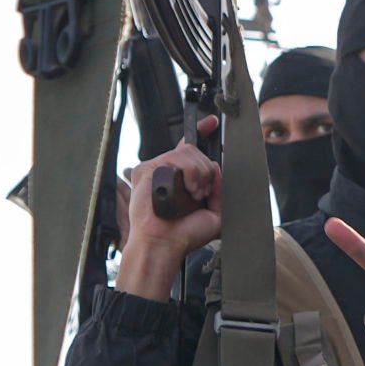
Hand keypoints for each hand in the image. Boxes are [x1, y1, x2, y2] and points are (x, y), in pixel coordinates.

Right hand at [115, 143, 222, 299]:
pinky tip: (184, 189)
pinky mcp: (146, 169)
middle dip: (206, 172)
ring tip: (192, 194)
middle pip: (195, 150)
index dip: (201, 131)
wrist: (164, 242)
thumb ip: (218, 189)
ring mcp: (156, 168)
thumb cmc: (184, 233)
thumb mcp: (214, 212)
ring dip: (198, 174)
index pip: (190, 148)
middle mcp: (168, 171)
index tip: (212, 123)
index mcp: (182, 178)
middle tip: (200, 193)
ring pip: (188, 152)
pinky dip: (188, 173)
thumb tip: (215, 167)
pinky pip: (176, 157)